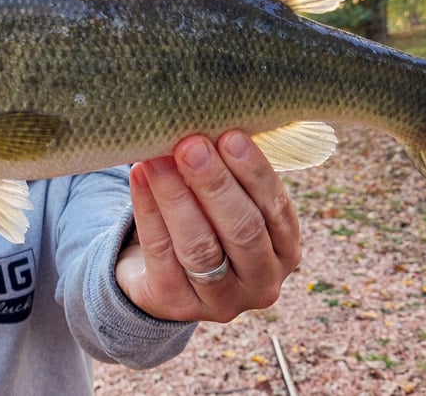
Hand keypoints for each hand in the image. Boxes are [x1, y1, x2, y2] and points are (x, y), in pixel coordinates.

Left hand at [115, 130, 300, 321]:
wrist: (160, 274)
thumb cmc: (206, 221)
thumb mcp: (229, 202)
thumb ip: (230, 170)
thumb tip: (210, 121)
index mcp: (286, 251)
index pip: (276, 209)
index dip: (253, 172)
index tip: (229, 136)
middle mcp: (261, 282)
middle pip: (242, 230)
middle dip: (215, 184)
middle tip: (191, 145)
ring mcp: (220, 300)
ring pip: (199, 245)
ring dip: (177, 196)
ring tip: (158, 158)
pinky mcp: (175, 303)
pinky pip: (160, 251)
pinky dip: (149, 210)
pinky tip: (139, 176)